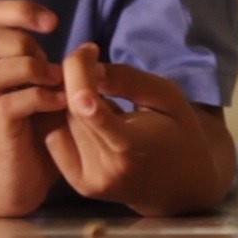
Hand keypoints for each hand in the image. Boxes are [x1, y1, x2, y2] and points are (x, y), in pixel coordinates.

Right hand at [0, 0, 68, 215]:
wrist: (15, 181)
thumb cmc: (36, 131)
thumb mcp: (48, 91)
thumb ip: (58, 68)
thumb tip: (88, 47)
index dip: (17, 9)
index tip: (52, 24)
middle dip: (21, 38)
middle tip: (50, 60)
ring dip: (34, 69)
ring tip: (59, 84)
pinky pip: (13, 103)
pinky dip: (41, 98)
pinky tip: (61, 104)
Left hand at [41, 44, 215, 207]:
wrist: (182, 187)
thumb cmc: (179, 135)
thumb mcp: (167, 97)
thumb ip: (128, 80)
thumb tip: (87, 68)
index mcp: (130, 147)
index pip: (89, 112)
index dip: (78, 77)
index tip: (89, 50)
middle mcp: (103, 169)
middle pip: (71, 111)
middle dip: (76, 82)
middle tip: (96, 68)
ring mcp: (86, 180)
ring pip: (59, 123)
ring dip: (69, 102)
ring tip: (98, 100)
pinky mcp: (77, 183)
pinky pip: (55, 138)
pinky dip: (64, 120)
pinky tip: (87, 117)